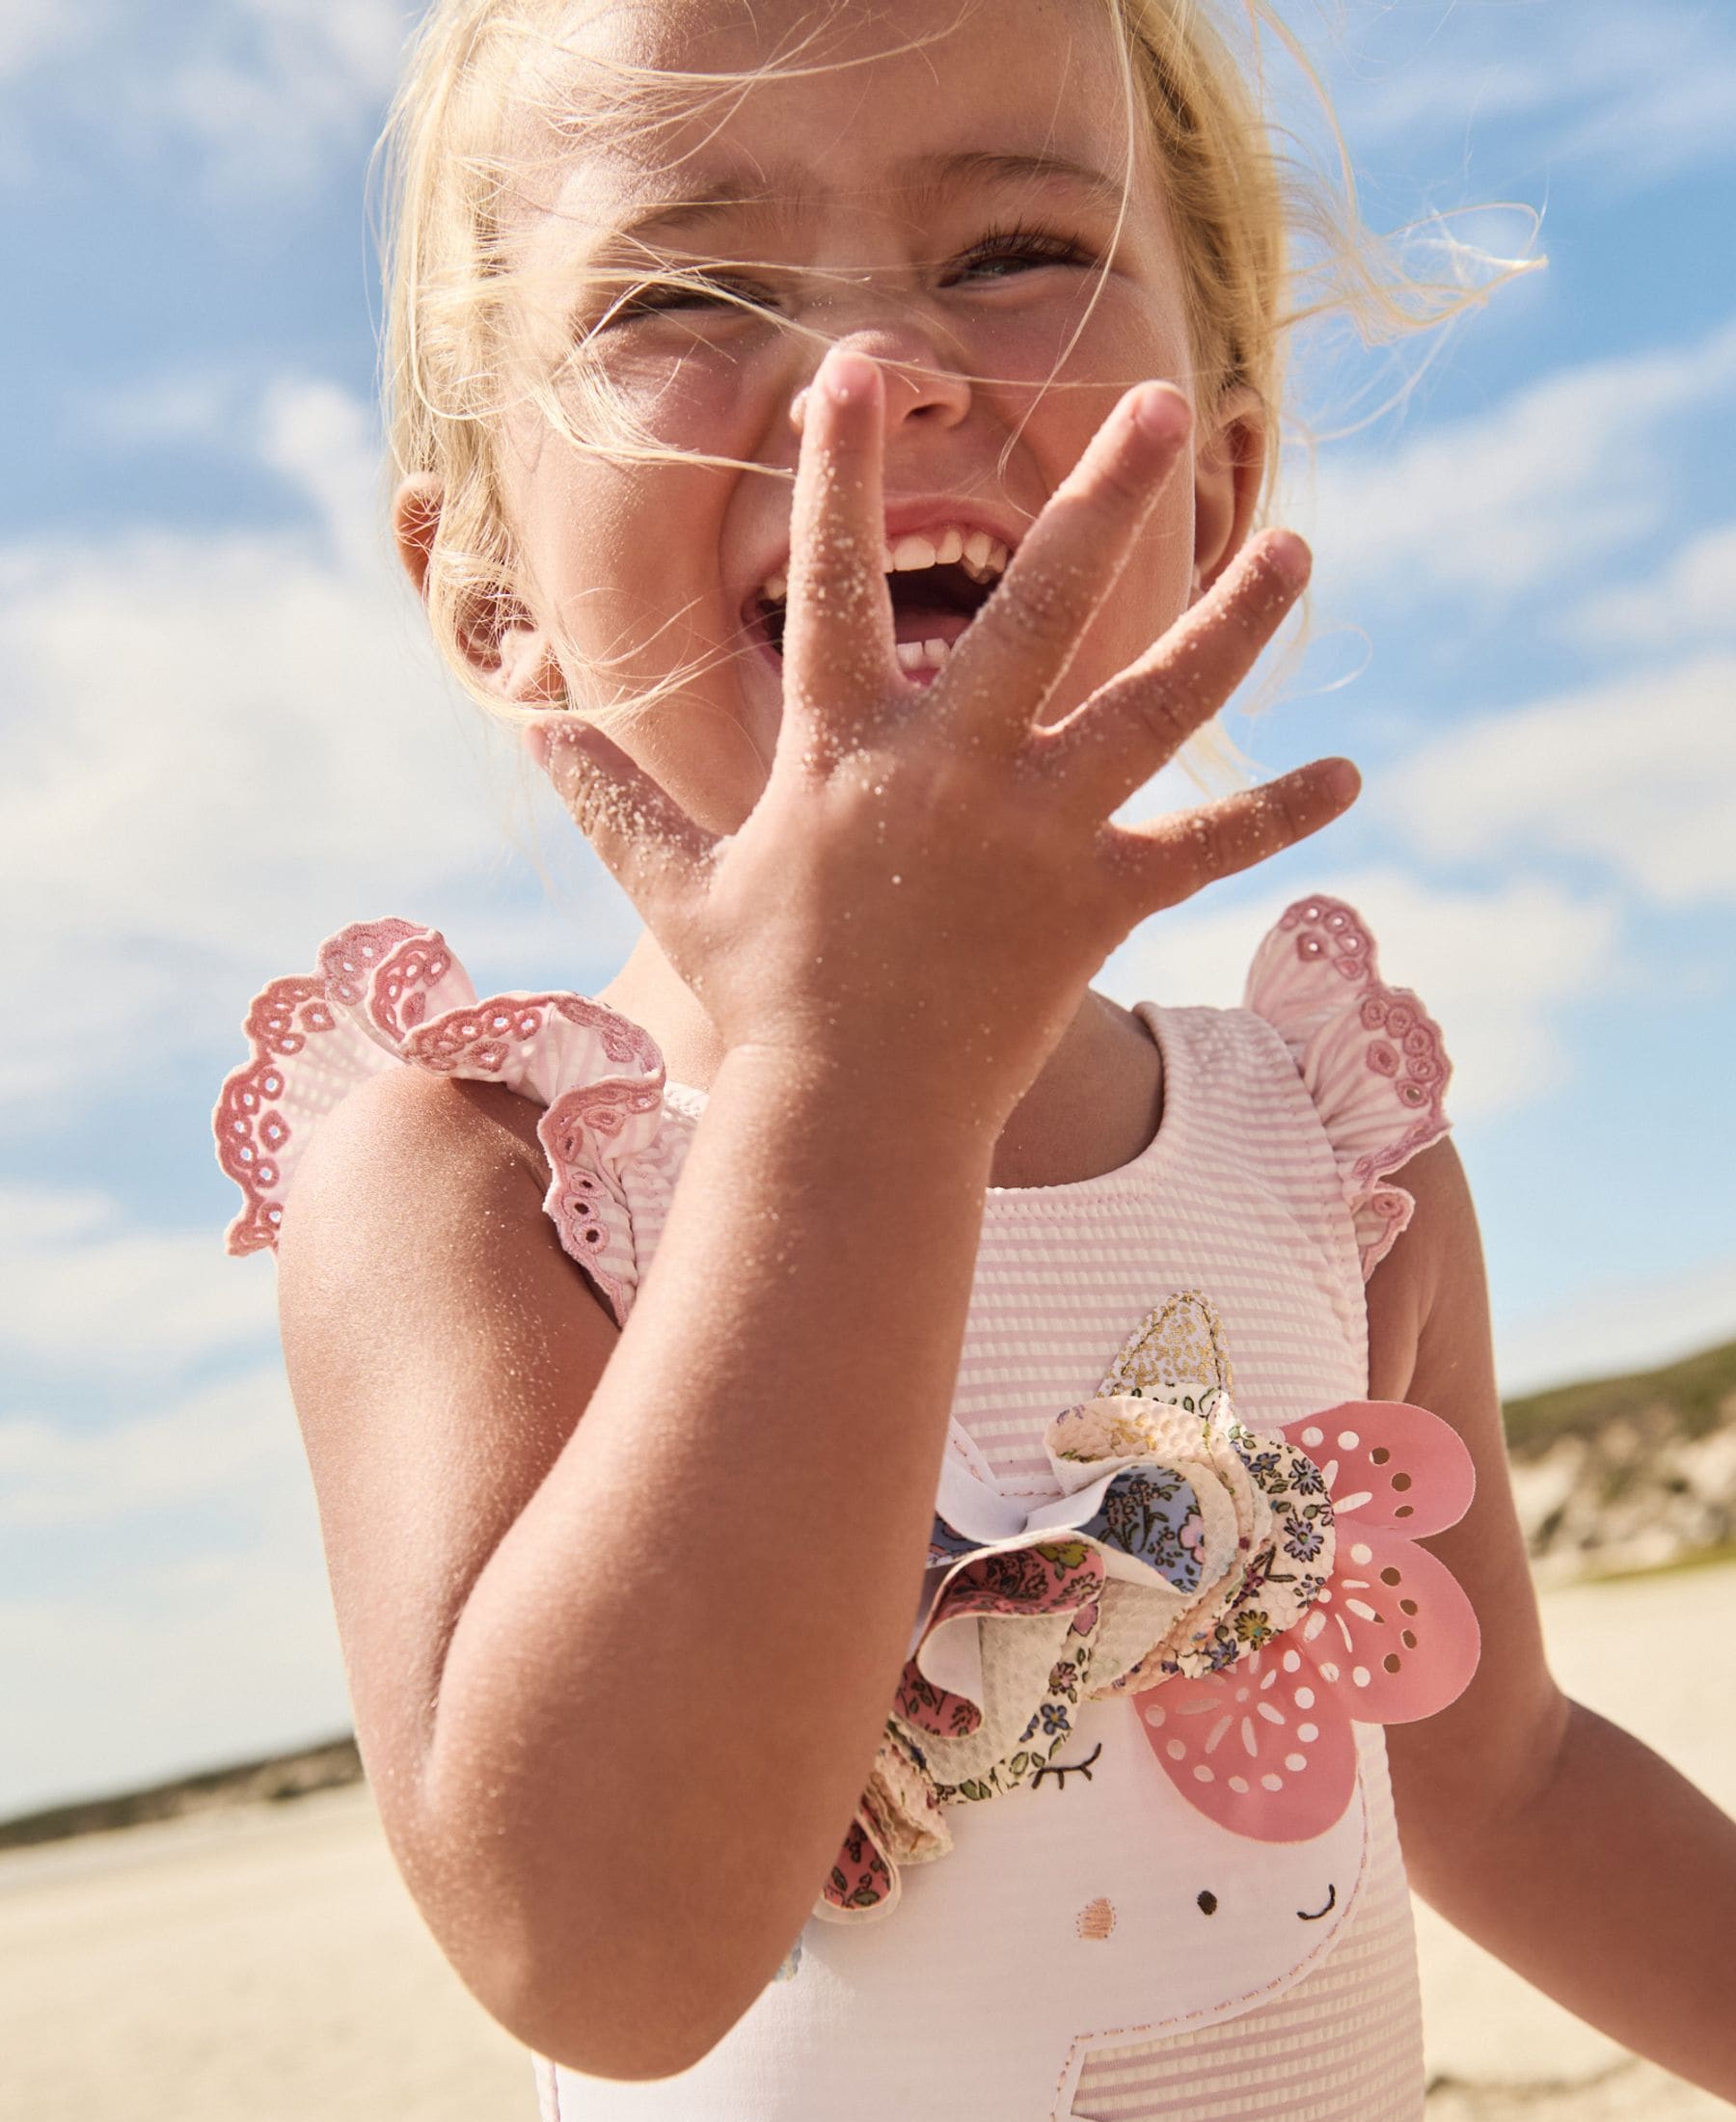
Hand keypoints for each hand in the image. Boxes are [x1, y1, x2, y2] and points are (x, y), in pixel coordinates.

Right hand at [532, 348, 1357, 1134]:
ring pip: (1151, 701)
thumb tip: (522, 722)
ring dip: (1228, 620)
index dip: (839, 470)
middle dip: (1094, 494)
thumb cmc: (763, 1001)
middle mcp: (949, 770)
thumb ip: (608, 794)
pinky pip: (1202, 848)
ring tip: (1295, 547)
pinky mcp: (1095, 906)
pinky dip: (1277, 815)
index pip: (831, 581)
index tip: (858, 368)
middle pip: (1036, 603)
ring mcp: (1033, 835)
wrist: (848, 1123)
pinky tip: (1351, 776)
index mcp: (842, 751)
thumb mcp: (673, 886)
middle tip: (1147, 405)